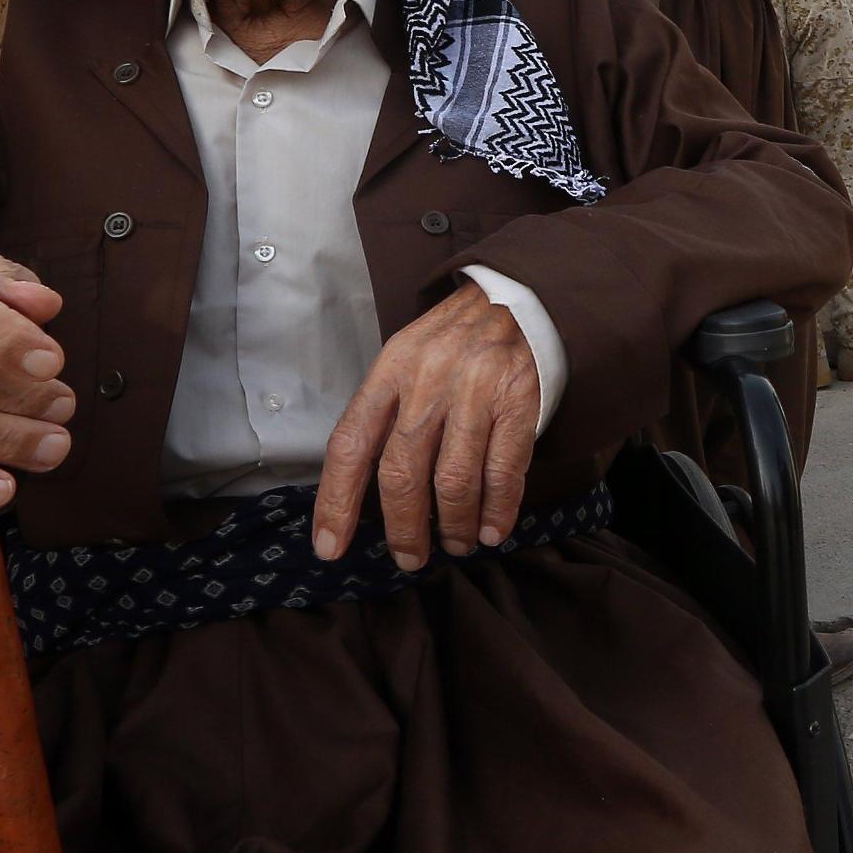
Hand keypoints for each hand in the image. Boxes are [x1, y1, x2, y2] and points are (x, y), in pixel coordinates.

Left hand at [313, 283, 540, 568]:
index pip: (349, 444)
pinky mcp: (518, 399)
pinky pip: (504, 470)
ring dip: (454, 525)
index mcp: (390, 370)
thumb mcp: (408, 359)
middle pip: (401, 472)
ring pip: (453, 480)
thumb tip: (365, 490)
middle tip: (409, 557)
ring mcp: (474, 390)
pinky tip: (492, 529)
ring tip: (456, 544)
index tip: (330, 547)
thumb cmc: (457, 340)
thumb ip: (387, 412)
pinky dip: (497, 509)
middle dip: (403, 528)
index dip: (335, 502)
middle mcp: (427, 380)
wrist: (522, 295)